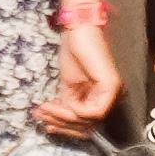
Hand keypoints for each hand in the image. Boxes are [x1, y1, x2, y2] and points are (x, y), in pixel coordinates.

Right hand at [34, 13, 120, 136]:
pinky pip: (93, 111)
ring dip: (63, 118)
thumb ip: (67, 103)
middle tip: (42, 118)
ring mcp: (112, 93)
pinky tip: (61, 104)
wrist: (78, 29)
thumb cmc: (74, 50)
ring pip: (89, 121)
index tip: (45, 122)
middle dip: (62, 124)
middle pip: (87, 126)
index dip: (65, 127)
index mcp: (101, 98)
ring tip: (44, 109)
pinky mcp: (110, 86)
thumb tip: (56, 122)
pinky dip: (75, 111)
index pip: (86, 123)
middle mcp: (110, 98)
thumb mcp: (68, 84)